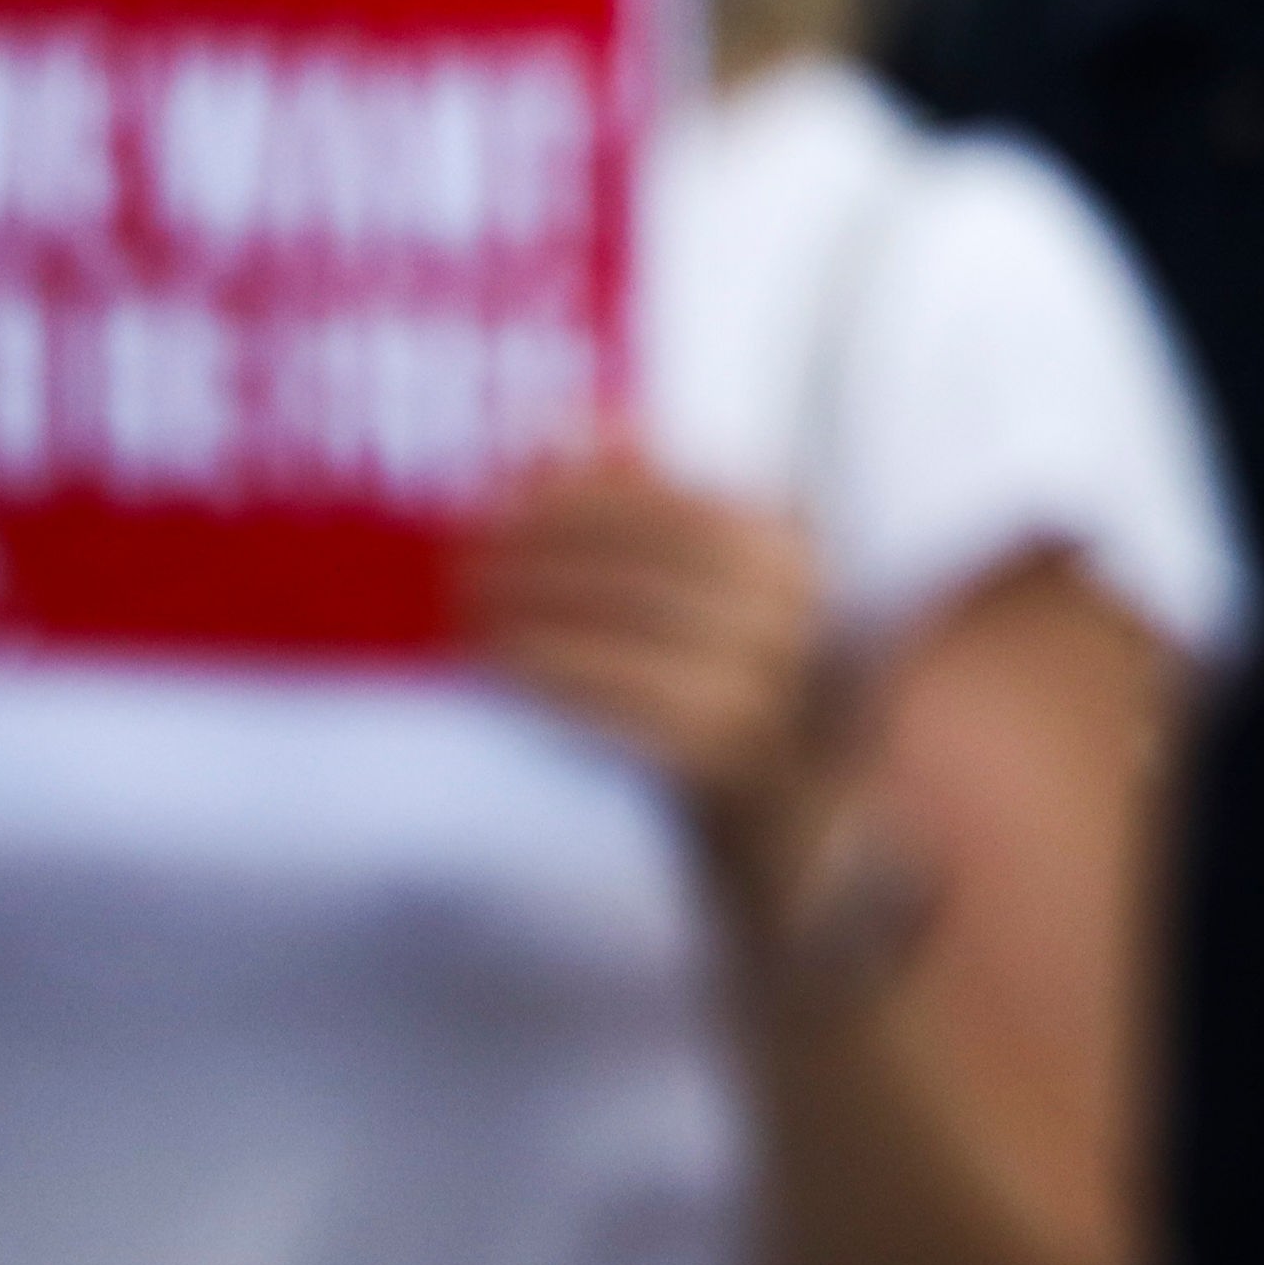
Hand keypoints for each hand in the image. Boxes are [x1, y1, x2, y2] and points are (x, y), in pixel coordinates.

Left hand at [470, 454, 832, 906]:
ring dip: (542, 603)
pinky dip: (558, 673)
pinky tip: (496, 663)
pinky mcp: (734, 762)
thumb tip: (584, 427)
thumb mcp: (697, 593)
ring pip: (647, 621)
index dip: (590, 491)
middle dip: (556, 542)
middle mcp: (800, 616)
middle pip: (666, 555)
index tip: (506, 488)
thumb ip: (649, 506)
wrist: (767, 837)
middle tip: (463, 549)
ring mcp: (775, 690)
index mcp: (796, 556)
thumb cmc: (710, 691)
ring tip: (465, 602)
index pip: (686, 502)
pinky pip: (637, 701)